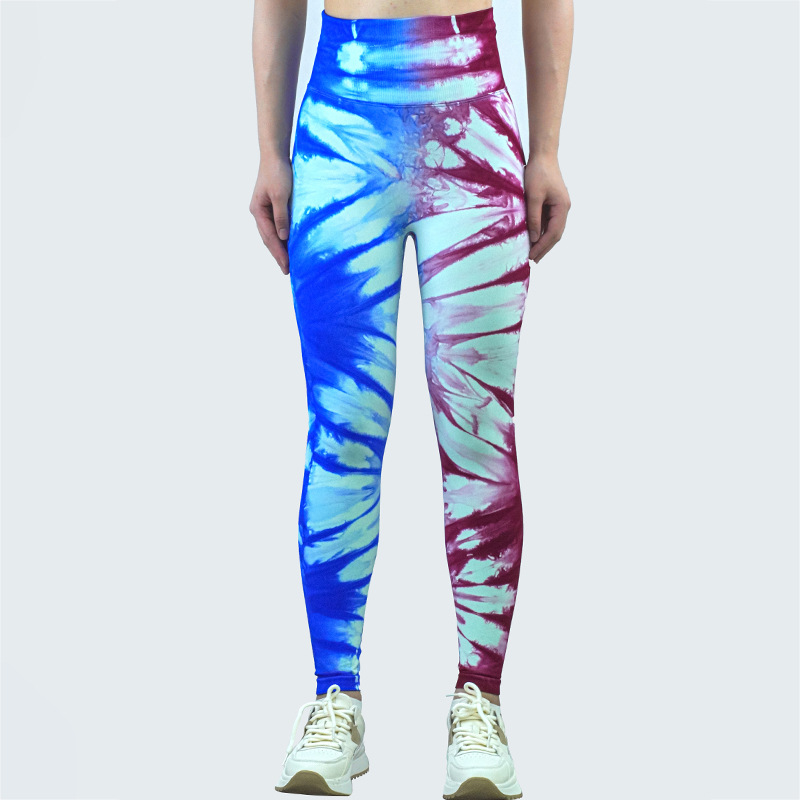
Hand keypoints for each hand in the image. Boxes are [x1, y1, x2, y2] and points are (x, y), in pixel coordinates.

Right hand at [250, 157, 292, 274]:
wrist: (275, 154)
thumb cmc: (278, 172)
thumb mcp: (281, 195)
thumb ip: (281, 216)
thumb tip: (283, 237)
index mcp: (258, 211)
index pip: (270, 238)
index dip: (279, 254)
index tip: (287, 267)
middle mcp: (259, 212)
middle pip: (268, 239)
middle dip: (278, 254)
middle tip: (287, 270)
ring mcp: (264, 209)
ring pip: (271, 234)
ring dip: (279, 247)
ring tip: (288, 261)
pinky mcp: (271, 205)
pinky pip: (276, 226)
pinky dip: (282, 236)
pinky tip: (288, 243)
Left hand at [524, 155, 570, 262]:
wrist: (543, 155)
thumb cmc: (538, 173)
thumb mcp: (533, 196)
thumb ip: (534, 218)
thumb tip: (534, 238)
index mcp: (562, 207)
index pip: (553, 233)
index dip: (542, 246)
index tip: (531, 256)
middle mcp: (564, 209)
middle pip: (556, 234)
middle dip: (544, 248)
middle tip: (533, 260)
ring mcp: (559, 207)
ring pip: (553, 229)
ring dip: (544, 242)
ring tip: (533, 253)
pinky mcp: (553, 204)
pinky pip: (549, 222)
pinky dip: (542, 232)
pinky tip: (534, 239)